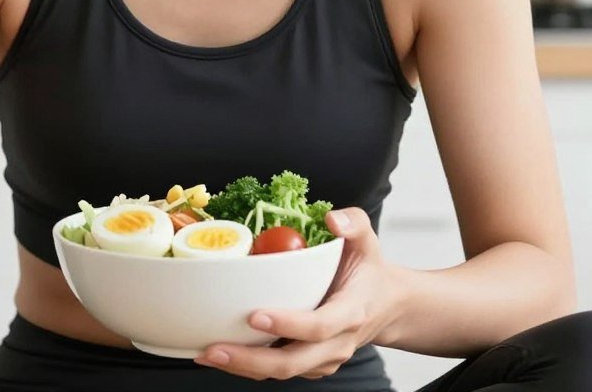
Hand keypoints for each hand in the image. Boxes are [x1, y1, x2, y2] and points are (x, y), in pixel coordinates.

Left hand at [194, 208, 402, 380]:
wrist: (386, 305)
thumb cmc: (369, 269)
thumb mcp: (367, 239)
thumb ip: (353, 223)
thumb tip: (331, 219)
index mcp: (350, 312)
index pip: (318, 326)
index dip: (288, 324)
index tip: (255, 315)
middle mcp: (336, 343)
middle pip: (292, 362)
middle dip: (249, 360)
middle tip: (212, 348)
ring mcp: (324, 359)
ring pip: (282, 372)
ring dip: (242, 367)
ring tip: (205, 353)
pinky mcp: (311, 365)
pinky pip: (280, 371)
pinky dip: (250, 367)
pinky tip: (222, 353)